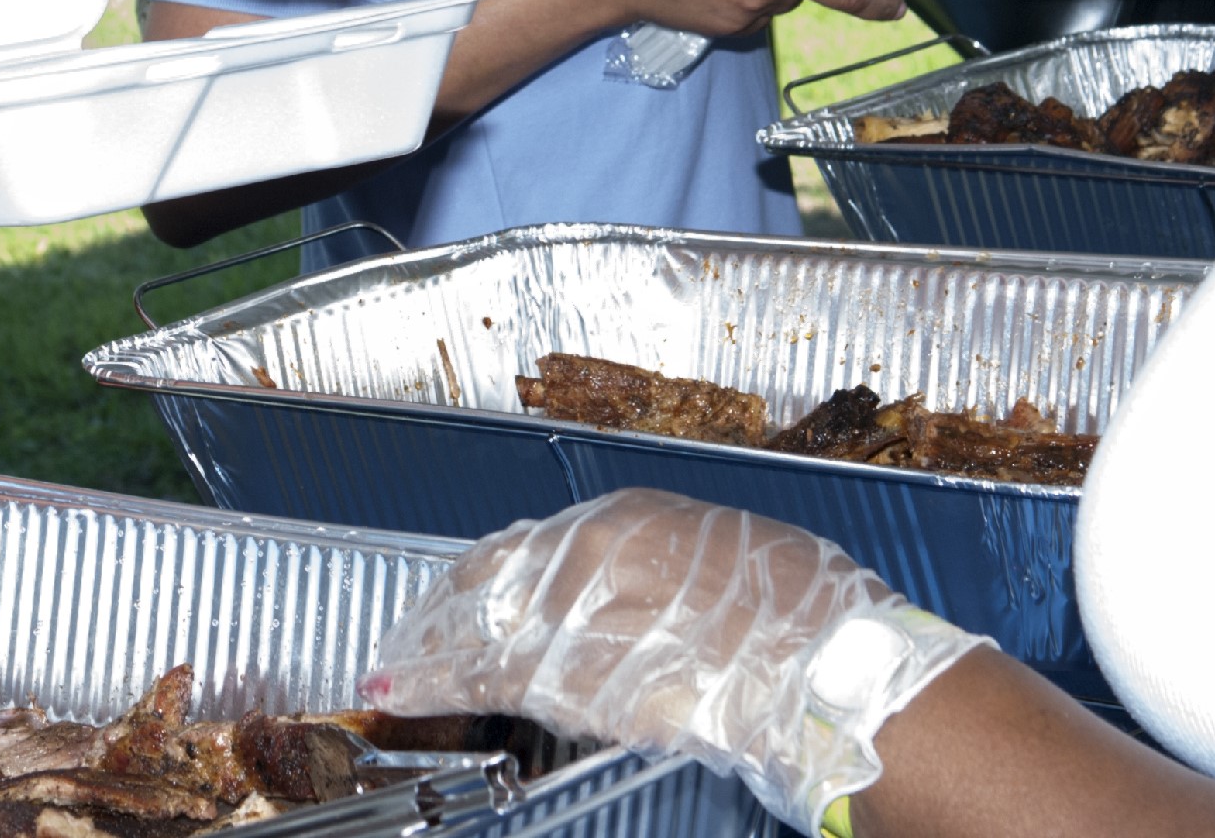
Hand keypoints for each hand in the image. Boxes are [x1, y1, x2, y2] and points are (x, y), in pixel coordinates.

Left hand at [363, 490, 983, 829]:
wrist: (823, 666)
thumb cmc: (799, 614)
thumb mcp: (726, 555)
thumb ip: (663, 569)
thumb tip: (639, 590)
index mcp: (625, 520)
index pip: (528, 544)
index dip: (486, 574)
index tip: (461, 593)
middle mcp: (585, 556)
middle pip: (488, 582)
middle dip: (443, 612)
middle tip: (407, 636)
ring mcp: (574, 616)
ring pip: (478, 633)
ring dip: (427, 655)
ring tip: (390, 673)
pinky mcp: (573, 680)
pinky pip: (489, 681)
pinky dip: (438, 688)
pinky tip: (406, 693)